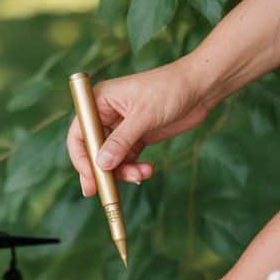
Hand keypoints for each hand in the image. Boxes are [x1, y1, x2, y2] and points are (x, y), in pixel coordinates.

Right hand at [67, 54, 213, 192]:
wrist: (200, 87)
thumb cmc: (169, 89)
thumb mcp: (143, 116)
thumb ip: (120, 142)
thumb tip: (101, 164)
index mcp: (100, 101)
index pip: (79, 133)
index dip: (81, 158)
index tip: (90, 179)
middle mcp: (106, 114)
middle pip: (93, 149)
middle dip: (102, 170)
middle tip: (107, 192)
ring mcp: (122, 127)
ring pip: (111, 159)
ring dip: (123, 172)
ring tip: (141, 175)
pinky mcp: (137, 137)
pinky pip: (127, 159)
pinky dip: (134, 169)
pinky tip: (147, 170)